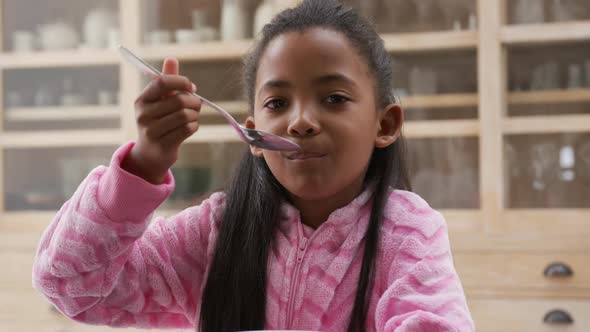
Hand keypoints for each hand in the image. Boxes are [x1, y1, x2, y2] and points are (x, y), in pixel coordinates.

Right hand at [121, 57, 200, 183]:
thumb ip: (167, 82)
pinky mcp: (162, 145)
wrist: (150, 154)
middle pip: (179, 100)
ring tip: (193, 116)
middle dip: (194, 102)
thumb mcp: (159, 102)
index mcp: (142, 100)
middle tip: (197, 105)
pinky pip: (187, 129)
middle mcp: (143, 114)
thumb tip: (171, 58)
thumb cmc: (158, 122)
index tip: (191, 87)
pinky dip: (194, 126)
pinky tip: (191, 127)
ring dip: (195, 115)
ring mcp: (151, 131)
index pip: (162, 82)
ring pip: (185, 115)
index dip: (181, 81)